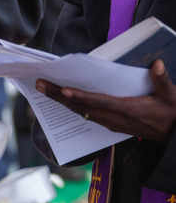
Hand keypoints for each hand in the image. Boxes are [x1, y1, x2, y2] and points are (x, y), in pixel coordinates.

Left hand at [35, 60, 175, 142]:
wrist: (174, 137)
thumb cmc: (172, 114)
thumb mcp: (171, 96)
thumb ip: (163, 81)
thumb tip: (157, 65)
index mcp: (126, 110)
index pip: (99, 102)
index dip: (80, 97)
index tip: (63, 91)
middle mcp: (113, 118)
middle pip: (81, 107)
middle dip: (58, 96)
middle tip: (39, 84)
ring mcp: (110, 123)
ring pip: (80, 111)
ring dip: (61, 101)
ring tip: (43, 88)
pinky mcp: (110, 124)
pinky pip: (86, 115)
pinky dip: (71, 106)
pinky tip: (61, 98)